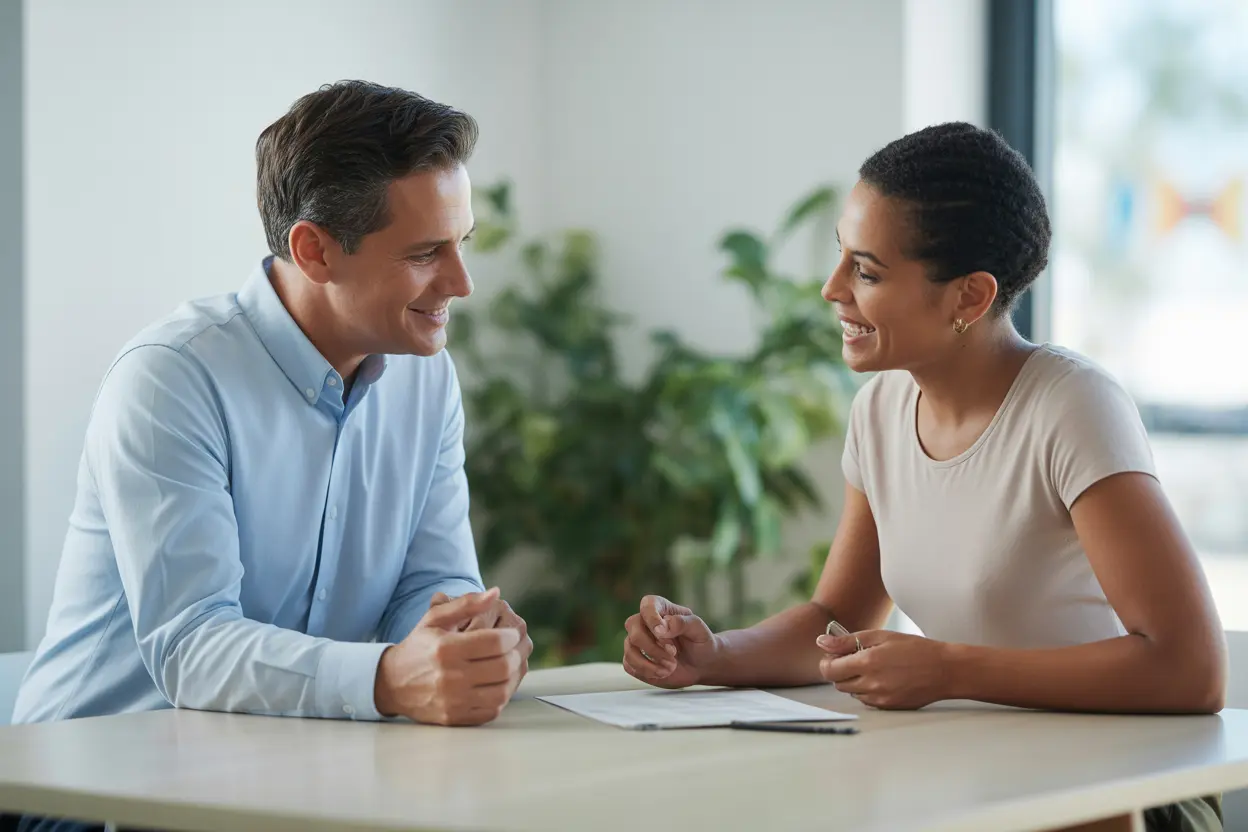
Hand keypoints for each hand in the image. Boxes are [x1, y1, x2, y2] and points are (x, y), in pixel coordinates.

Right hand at [374, 588, 526, 724]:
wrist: (392, 683)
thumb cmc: (419, 647)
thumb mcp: (436, 619)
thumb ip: (467, 604)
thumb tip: (496, 592)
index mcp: (446, 649)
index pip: (495, 642)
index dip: (510, 636)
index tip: (510, 634)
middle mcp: (450, 677)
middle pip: (503, 667)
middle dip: (515, 655)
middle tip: (513, 649)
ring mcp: (453, 701)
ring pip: (502, 691)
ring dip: (512, 677)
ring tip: (508, 666)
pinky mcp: (455, 718)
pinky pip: (492, 710)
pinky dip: (501, 697)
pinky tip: (496, 684)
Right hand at [622, 595, 718, 688]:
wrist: (703, 664)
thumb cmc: (701, 642)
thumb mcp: (698, 629)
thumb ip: (681, 623)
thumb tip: (661, 628)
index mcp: (661, 609)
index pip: (647, 605)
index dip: (651, 618)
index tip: (662, 633)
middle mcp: (645, 623)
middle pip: (633, 628)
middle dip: (652, 646)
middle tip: (673, 654)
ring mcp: (638, 642)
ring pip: (629, 650)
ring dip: (649, 663)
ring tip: (670, 667)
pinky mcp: (636, 661)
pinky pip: (630, 665)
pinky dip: (647, 672)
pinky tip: (663, 673)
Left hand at [816, 629, 953, 709]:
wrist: (944, 670)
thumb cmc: (915, 649)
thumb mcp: (880, 636)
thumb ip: (847, 641)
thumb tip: (821, 642)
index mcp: (867, 662)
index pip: (829, 670)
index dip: (826, 662)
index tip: (833, 655)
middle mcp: (871, 684)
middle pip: (838, 683)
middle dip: (840, 671)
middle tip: (854, 658)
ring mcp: (880, 699)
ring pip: (852, 693)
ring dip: (854, 681)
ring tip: (873, 667)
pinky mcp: (888, 707)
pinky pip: (867, 700)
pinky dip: (867, 690)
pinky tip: (882, 678)